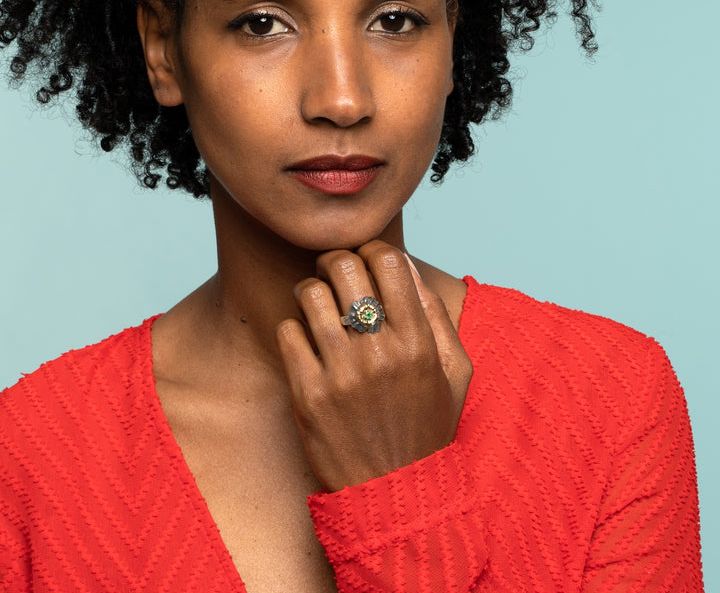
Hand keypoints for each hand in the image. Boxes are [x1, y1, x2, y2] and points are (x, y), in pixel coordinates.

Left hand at [275, 240, 471, 491]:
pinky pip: (288, 332)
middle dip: (335, 260)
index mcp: (419, 342)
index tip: (367, 261)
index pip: (390, 261)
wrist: (395, 494)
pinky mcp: (308, 394)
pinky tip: (305, 340)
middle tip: (332, 272)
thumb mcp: (455, 373)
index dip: (373, 249)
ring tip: (314, 302)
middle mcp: (380, 352)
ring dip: (309, 290)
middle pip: (345, 266)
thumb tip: (408, 269)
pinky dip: (293, 328)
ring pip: (309, 293)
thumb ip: (439, 316)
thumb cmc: (425, 429)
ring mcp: (341, 373)